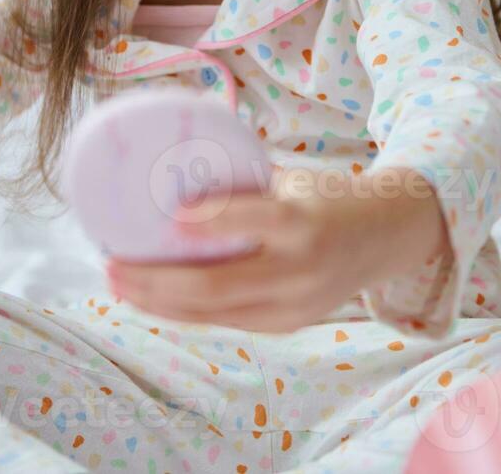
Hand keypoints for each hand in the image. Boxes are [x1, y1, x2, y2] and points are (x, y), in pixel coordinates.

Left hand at [105, 165, 448, 333]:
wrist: (388, 238)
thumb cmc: (329, 196)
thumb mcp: (295, 178)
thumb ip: (243, 186)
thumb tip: (173, 176)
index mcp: (305, 221)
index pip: (257, 220)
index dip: (213, 219)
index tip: (172, 215)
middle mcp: (300, 270)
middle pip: (217, 286)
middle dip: (156, 282)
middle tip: (112, 265)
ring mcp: (294, 306)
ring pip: (213, 313)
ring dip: (159, 302)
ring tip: (119, 283)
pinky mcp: (287, 325)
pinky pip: (225, 320)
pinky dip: (183, 310)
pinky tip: (152, 297)